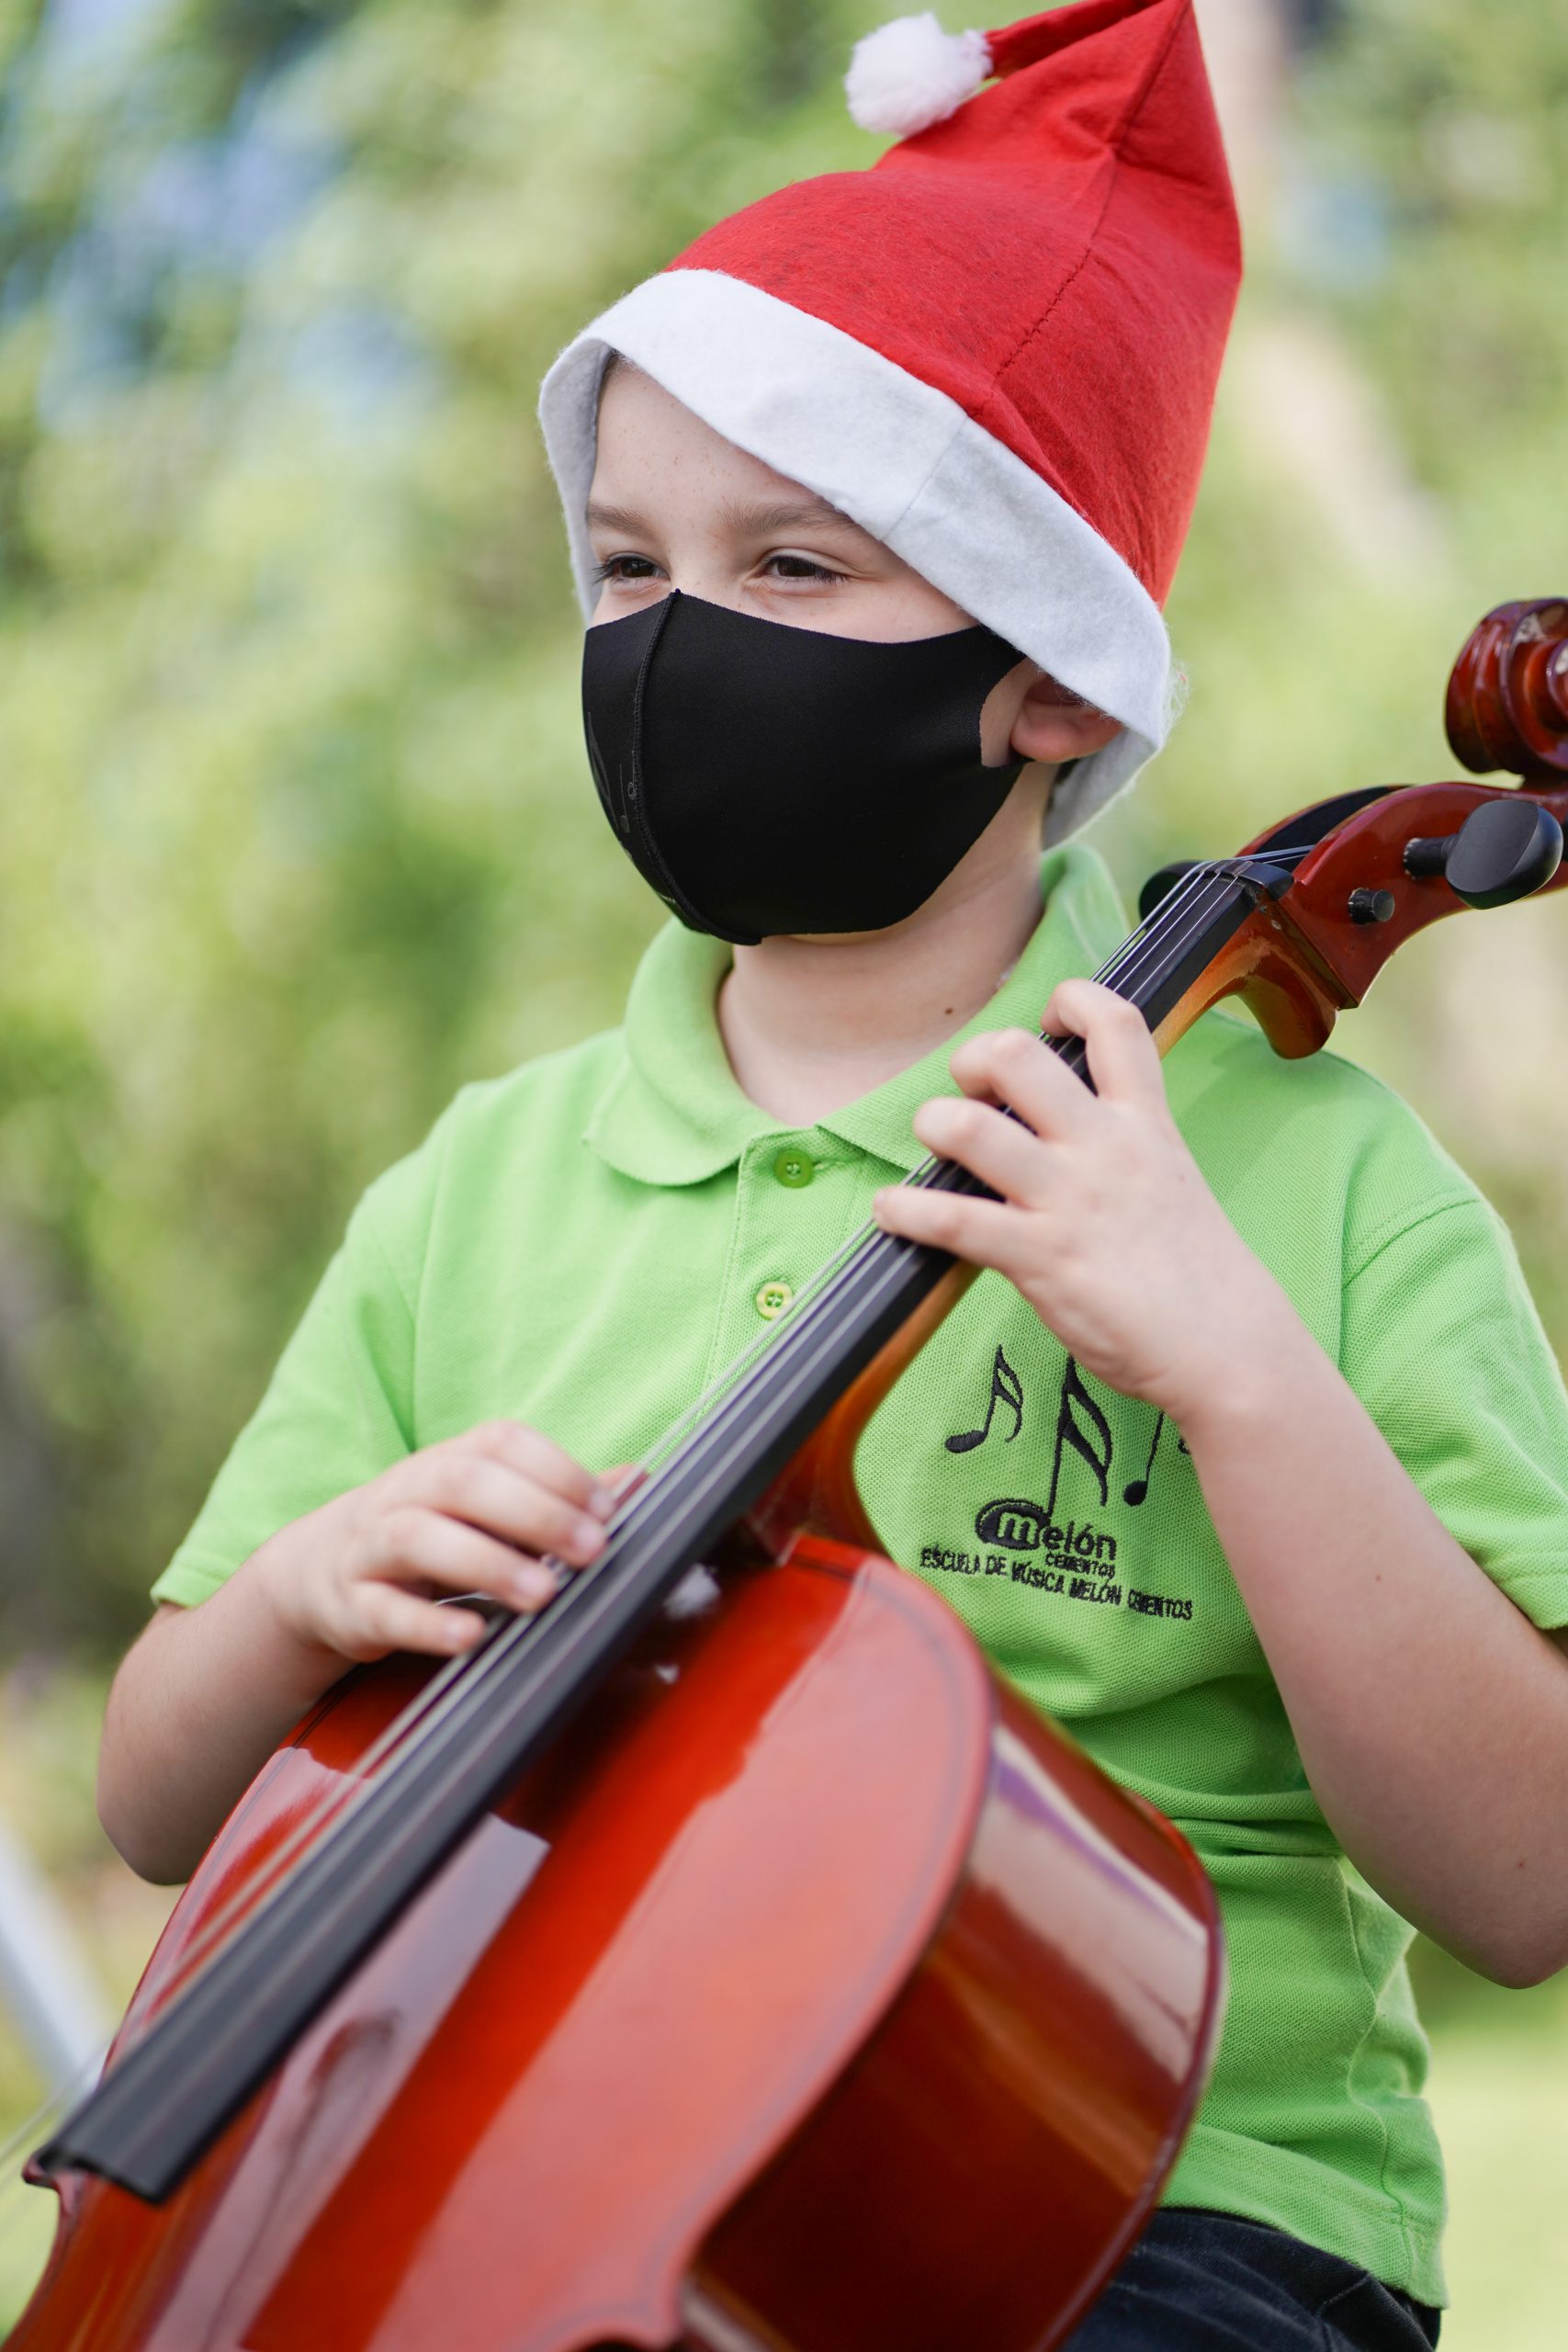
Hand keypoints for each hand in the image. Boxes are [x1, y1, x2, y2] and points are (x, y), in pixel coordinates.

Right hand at [254, 1421, 617, 1666]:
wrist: (318, 1573)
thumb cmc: (428, 1534)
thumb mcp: (486, 1509)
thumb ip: (555, 1498)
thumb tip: (637, 1480)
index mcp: (448, 1460)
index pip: (502, 1443)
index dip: (557, 1469)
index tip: (608, 1508)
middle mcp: (407, 1492)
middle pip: (463, 1481)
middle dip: (534, 1512)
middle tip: (592, 1551)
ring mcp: (372, 1546)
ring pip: (418, 1537)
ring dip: (486, 1563)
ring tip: (542, 1594)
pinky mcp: (351, 1604)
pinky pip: (383, 1609)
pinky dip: (427, 1625)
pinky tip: (470, 1637)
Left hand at [872, 979, 1296, 1425]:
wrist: (1229, 1348)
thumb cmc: (1198, 1275)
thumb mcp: (1171, 1181)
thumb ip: (1121, 1148)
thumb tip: (1060, 1134)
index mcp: (1144, 1123)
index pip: (1115, 1022)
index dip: (1071, 1001)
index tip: (1046, 1023)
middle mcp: (1104, 1147)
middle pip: (1018, 1056)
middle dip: (975, 1061)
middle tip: (971, 1094)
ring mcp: (1069, 1200)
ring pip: (970, 1126)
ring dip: (934, 1125)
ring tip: (935, 1144)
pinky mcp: (1041, 1257)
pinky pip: (953, 1219)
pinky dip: (906, 1211)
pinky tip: (893, 1212)